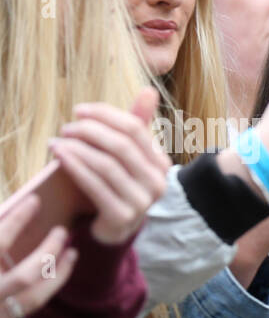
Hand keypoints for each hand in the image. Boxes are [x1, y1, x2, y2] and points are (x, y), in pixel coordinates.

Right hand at [0, 197, 76, 317]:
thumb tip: (7, 210)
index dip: (17, 219)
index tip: (35, 200)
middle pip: (24, 275)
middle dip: (47, 252)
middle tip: (62, 230)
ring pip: (35, 296)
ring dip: (58, 273)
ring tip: (72, 252)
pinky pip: (31, 305)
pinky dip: (49, 286)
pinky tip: (59, 270)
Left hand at [49, 88, 169, 245]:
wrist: (115, 226)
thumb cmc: (118, 183)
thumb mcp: (128, 154)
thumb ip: (136, 124)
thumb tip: (149, 90)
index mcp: (160, 163)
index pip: (135, 128)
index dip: (105, 115)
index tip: (78, 110)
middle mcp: (157, 182)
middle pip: (121, 145)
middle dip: (89, 132)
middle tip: (66, 127)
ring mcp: (142, 201)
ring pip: (107, 164)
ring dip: (78, 149)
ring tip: (58, 142)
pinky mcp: (122, 216)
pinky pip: (95, 185)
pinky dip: (75, 168)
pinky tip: (60, 158)